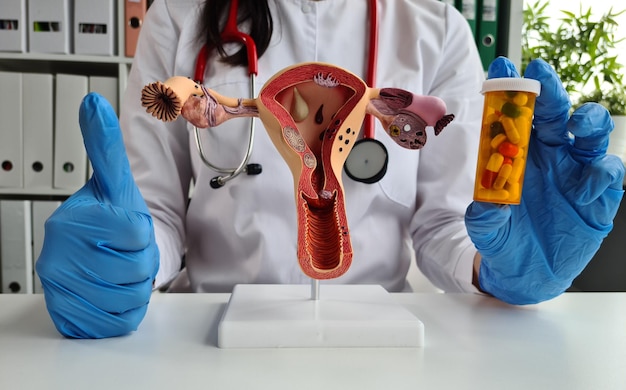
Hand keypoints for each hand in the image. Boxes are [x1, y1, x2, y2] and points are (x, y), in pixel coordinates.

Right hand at [36, 93, 158, 337]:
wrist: (94, 253)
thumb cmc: (110, 218)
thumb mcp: (115, 181)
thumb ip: (106, 146)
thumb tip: (94, 103)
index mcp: (72, 221)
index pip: (136, 233)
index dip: (143, 231)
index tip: (127, 225)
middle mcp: (59, 256)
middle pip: (137, 268)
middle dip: (143, 260)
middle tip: (126, 250)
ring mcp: (62, 289)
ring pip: (131, 297)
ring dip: (138, 285)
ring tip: (121, 268)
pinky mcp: (70, 315)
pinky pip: (118, 320)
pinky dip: (127, 310)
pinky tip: (115, 291)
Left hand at [465, 57, 624, 303]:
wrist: (527, 274)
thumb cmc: (503, 242)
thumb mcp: (487, 230)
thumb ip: (485, 217)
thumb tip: (486, 204)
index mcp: (520, 156)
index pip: (517, 117)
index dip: (512, 91)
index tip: (501, 67)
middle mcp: (551, 157)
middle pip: (557, 115)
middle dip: (551, 92)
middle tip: (541, 75)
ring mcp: (577, 174)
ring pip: (591, 135)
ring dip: (590, 122)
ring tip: (581, 124)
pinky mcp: (599, 197)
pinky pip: (609, 173)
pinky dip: (604, 172)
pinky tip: (590, 182)